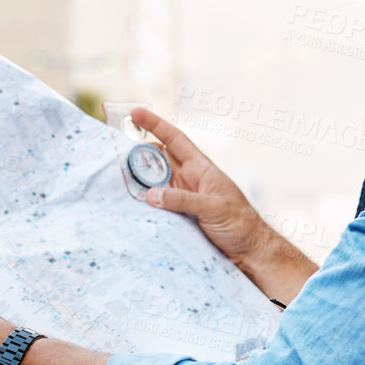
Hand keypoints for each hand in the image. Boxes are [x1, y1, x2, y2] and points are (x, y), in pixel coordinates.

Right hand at [129, 108, 317, 302]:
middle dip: (137, 155)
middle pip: (157, 160)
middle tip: (115, 157)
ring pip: (152, 183)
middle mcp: (188, 180)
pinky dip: (142, 204)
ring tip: (116, 180)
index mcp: (200, 169)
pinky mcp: (177, 217)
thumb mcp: (214, 208)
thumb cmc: (240, 224)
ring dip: (137, 181)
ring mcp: (181, 199)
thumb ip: (183, 200)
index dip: (155, 124)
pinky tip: (129, 206)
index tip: (135, 112)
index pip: (174, 140)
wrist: (249, 253)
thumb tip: (151, 195)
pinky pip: (155, 206)